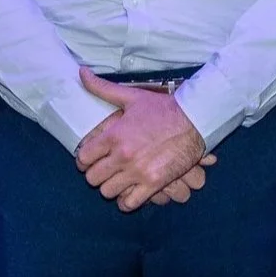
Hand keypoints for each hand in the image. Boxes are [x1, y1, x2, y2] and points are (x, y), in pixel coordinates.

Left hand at [75, 67, 207, 211]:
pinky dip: (127, 201)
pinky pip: (129, 203)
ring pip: (108, 192)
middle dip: (95, 174)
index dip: (83, 160)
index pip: (83, 158)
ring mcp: (137, 171)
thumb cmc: (161, 108)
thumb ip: (102, 88)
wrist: (194, 120)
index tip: (90, 159)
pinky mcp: (154, 183)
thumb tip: (81, 72)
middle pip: (92, 178)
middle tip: (104, 170)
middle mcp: (122, 155)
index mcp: (114, 135)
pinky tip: (130, 191)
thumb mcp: (130, 96)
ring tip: (117, 180)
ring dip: (110, 187)